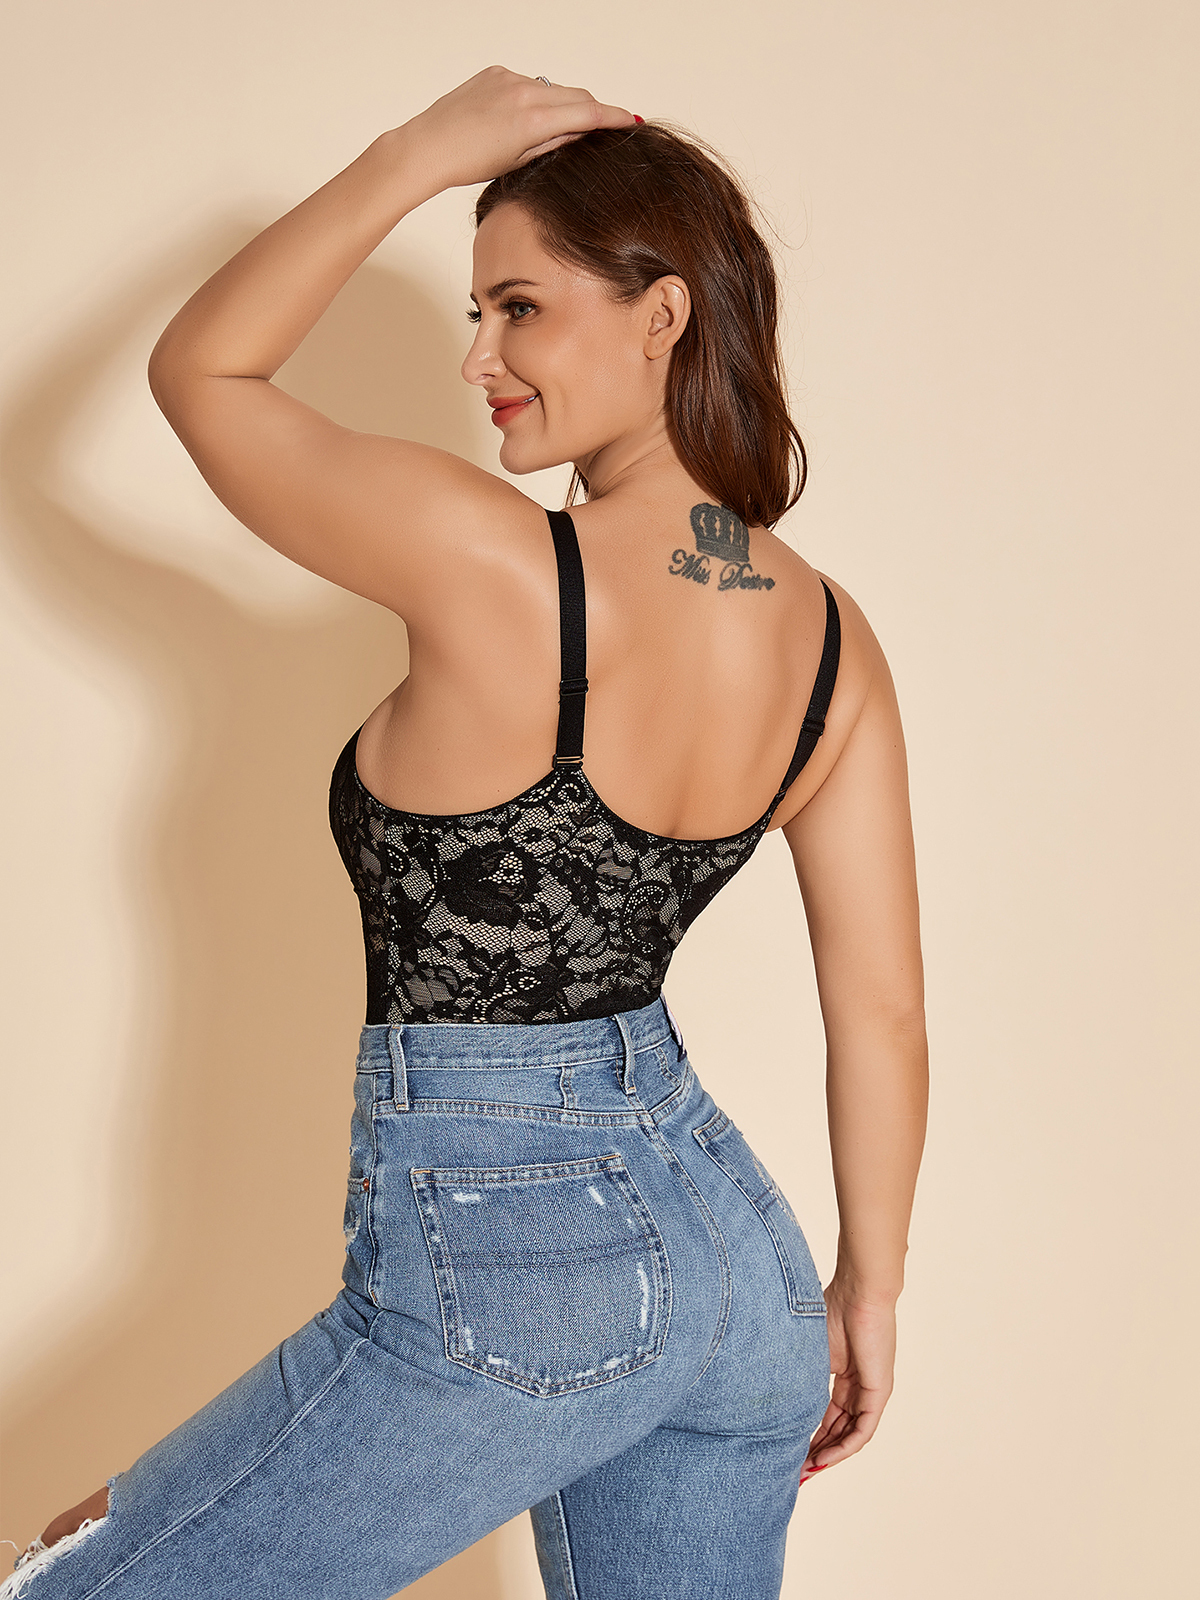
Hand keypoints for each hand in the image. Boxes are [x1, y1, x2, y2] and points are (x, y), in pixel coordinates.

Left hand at [400, 66, 637, 190]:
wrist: (428, 147)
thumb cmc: (469, 163)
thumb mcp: (519, 161)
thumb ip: (555, 141)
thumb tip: (583, 130)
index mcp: (534, 119)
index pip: (589, 112)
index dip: (615, 117)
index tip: (632, 121)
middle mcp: (525, 91)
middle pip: (576, 95)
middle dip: (592, 109)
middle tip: (603, 127)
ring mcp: (509, 77)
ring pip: (551, 88)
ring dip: (560, 105)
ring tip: (549, 130)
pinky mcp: (494, 72)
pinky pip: (527, 82)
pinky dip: (533, 97)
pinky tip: (517, 118)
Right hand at [800, 1280, 896, 1484]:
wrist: (859, 1291)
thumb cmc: (834, 1307)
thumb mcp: (812, 1350)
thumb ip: (802, 1374)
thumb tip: (775, 1394)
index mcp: (845, 1376)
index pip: (827, 1415)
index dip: (809, 1435)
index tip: (788, 1451)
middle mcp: (860, 1388)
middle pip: (838, 1430)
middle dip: (817, 1452)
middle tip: (795, 1472)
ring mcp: (871, 1392)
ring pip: (850, 1435)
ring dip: (829, 1456)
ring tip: (806, 1472)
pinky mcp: (878, 1393)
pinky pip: (862, 1431)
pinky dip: (844, 1447)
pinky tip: (825, 1459)